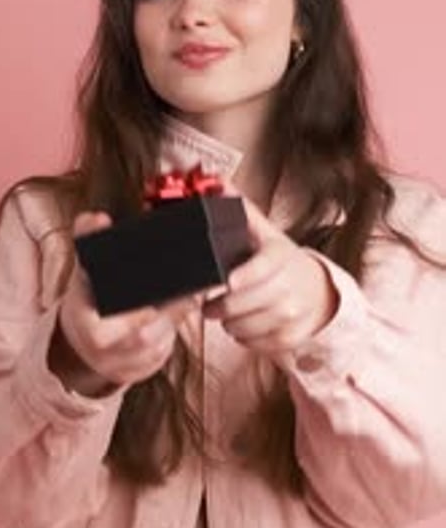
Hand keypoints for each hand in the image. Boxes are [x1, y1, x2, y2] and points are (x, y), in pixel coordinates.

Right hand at [56, 211, 193, 391]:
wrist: (80, 342)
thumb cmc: (87, 301)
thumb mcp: (82, 270)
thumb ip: (87, 239)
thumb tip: (97, 218)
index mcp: (85, 325)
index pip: (113, 326)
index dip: (140, 314)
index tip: (160, 298)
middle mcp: (103, 351)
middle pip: (145, 336)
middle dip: (171, 314)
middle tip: (192, 291)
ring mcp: (122, 365)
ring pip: (160, 345)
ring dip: (177, 322)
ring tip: (192, 297)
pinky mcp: (139, 371)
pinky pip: (163, 354)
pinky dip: (174, 333)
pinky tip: (182, 314)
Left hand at [203, 195, 338, 356]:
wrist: (318, 290)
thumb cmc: (281, 261)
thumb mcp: (266, 234)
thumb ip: (242, 211)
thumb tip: (218, 183)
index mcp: (280, 256)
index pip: (264, 267)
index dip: (246, 276)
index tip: (229, 281)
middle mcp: (291, 285)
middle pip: (249, 303)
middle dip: (222, 307)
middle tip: (209, 306)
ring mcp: (294, 313)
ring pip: (249, 326)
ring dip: (231, 324)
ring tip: (226, 315)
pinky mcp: (292, 337)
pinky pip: (258, 344)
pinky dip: (245, 338)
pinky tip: (243, 326)